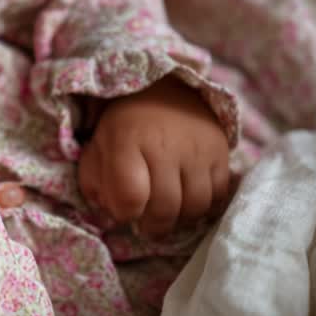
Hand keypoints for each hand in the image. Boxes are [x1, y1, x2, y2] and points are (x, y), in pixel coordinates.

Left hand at [78, 77, 230, 236]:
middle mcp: (165, 145)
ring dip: (180, 220)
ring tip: (168, 215)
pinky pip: (218, 195)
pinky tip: (188, 202)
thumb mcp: (98, 147)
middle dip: (153, 226)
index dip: (125, 214)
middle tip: (147, 227)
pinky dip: (203, 208)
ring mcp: (197, 149)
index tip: (124, 212)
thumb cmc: (126, 126)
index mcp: (126, 140)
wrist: (166, 88)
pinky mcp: (221, 152)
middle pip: (165, 207)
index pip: (130, 197)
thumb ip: (94, 183)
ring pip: (195, 206)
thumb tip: (109, 215)